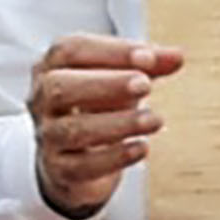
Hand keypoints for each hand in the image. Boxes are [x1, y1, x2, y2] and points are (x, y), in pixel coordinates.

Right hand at [30, 37, 178, 218]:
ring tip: (154, 120)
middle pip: (59, 87)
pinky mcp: (59, 170)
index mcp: (53, 67)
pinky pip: (81, 166)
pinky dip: (114, 157)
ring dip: (119, 123)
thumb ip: (149, 65)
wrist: (75, 158)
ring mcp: (48, 136)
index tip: (148, 57)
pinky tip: (141, 147)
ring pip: (73, 130)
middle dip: (106, 84)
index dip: (110, 51)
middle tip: (145, 85)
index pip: (71, 50)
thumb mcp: (122, 80)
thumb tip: (176, 57)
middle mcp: (43, 100)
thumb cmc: (96, 108)